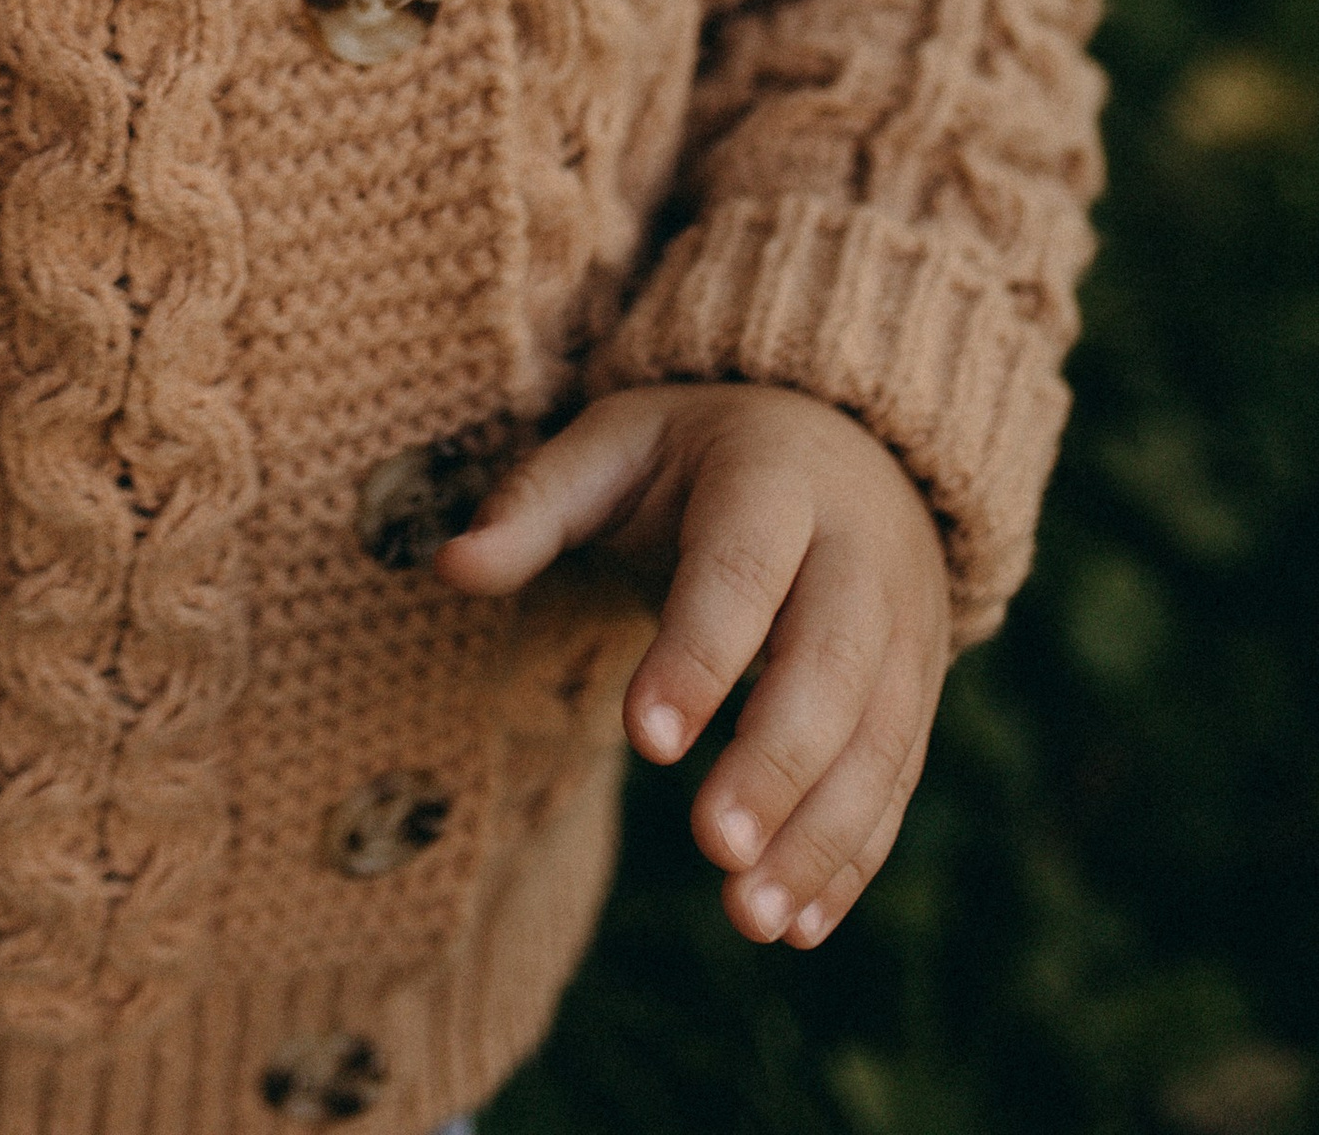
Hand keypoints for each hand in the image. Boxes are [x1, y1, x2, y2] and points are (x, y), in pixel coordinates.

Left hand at [436, 382, 950, 950]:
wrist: (841, 443)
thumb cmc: (695, 457)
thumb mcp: (613, 447)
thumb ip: (534, 505)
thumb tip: (448, 565)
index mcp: (775, 478)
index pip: (741, 573)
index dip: (698, 656)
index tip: (643, 741)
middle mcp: (858, 552)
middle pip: (830, 665)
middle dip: (776, 763)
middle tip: (715, 849)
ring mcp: (905, 624)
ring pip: (877, 738)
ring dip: (823, 836)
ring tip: (754, 919)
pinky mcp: (919, 688)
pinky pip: (897, 778)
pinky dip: (855, 856)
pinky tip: (802, 925)